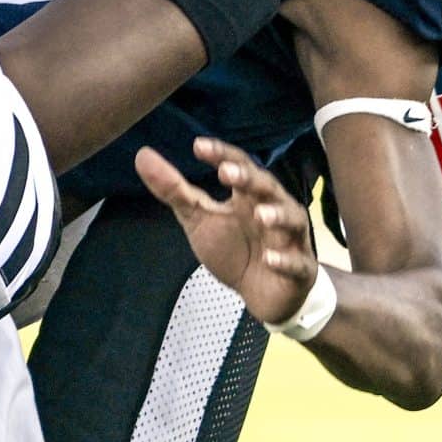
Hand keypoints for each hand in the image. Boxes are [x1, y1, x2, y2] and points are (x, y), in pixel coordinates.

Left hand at [137, 138, 318, 325]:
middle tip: (228, 173)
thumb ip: (174, 190)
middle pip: (267, 187)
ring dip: (277, 215)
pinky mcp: (299, 269)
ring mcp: (290, 239)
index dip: (221, 155)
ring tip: (261, 214)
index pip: (238, 166)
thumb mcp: (198, 219)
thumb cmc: (234, 249)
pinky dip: (285, 260)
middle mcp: (274, 209)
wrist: (260, 294)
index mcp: (247, 195)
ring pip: (291, 220)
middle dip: (250, 179)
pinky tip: (271, 258)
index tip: (198, 147)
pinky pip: (296, 263)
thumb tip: (142, 155)